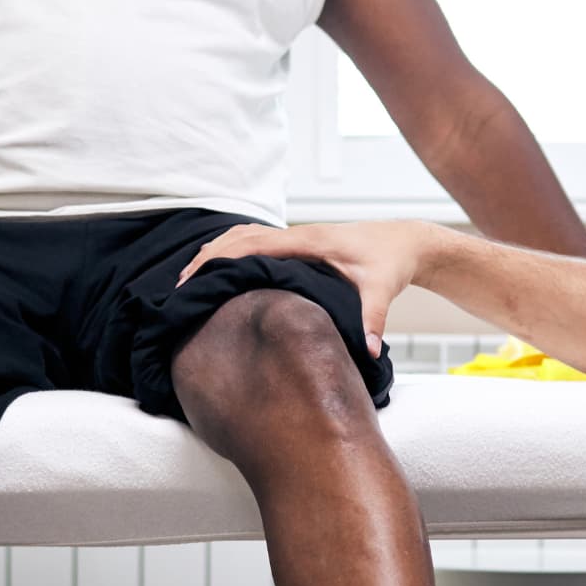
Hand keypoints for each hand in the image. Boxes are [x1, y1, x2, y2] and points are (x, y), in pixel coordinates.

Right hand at [176, 220, 431, 354]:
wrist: (406, 243)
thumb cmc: (392, 262)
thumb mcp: (383, 290)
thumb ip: (372, 320)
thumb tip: (368, 351)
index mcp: (309, 241)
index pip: (253, 244)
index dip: (220, 258)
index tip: (194, 276)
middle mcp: (298, 234)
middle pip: (239, 237)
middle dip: (207, 257)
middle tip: (179, 285)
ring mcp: (297, 237)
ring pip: (244, 236)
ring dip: (216, 252)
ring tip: (189, 279)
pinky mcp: (299, 245)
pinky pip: (256, 242)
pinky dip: (232, 251)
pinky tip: (220, 272)